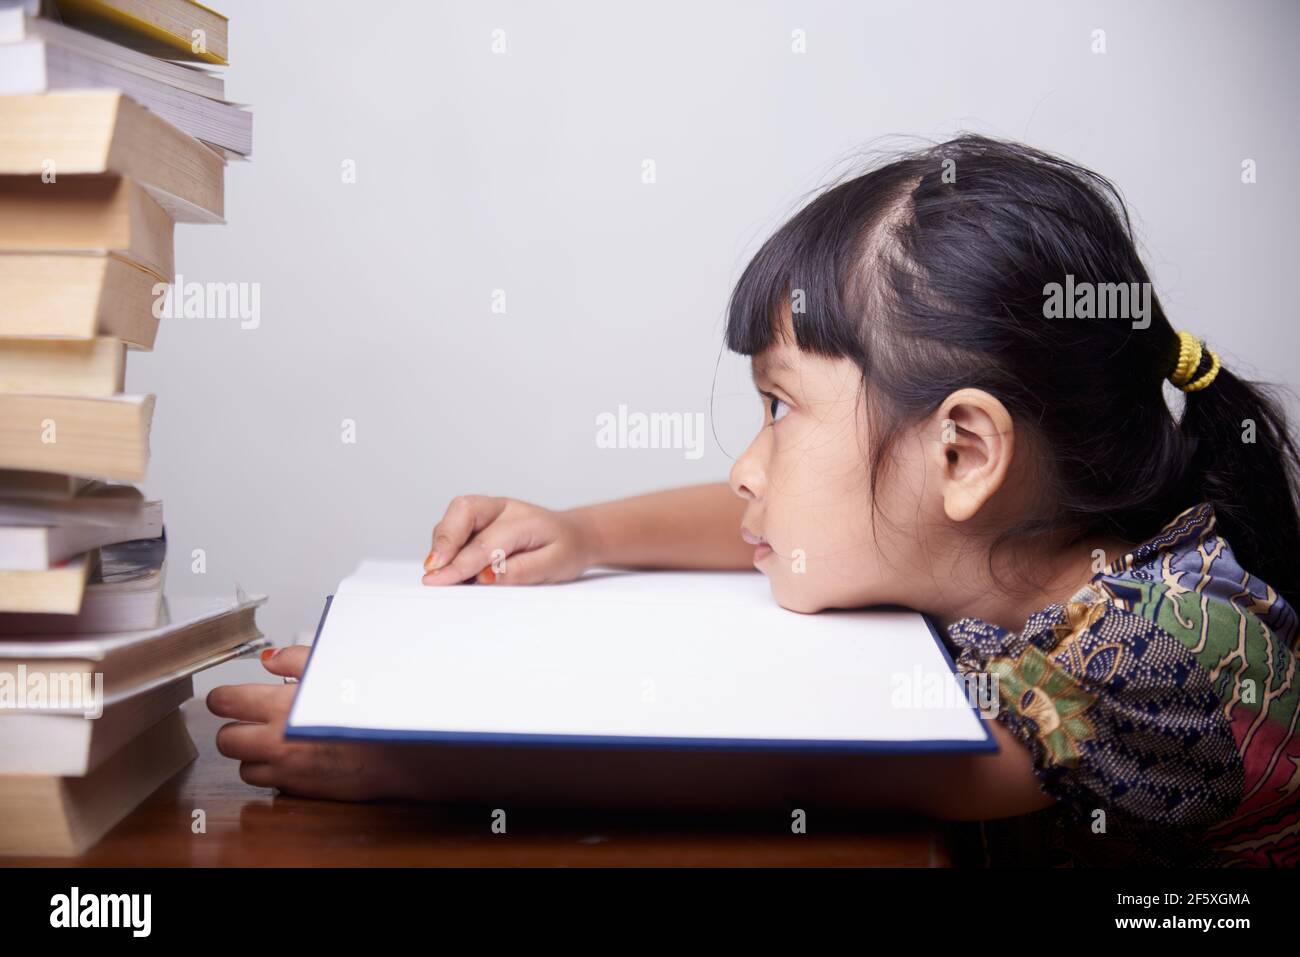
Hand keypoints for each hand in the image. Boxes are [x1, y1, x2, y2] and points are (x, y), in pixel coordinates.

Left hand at [208, 645, 399, 801]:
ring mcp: (286, 771)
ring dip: (254, 755)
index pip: (225, 702)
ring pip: (244, 768)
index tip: (229, 697)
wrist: (404, 750)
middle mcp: (277, 742)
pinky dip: (276, 773)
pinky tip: (298, 758)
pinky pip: (272, 784)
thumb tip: (269, 660)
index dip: (224, 698)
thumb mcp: (337, 669)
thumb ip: (296, 660)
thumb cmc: (374, 708)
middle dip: (235, 728)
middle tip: (251, 720)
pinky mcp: (300, 791)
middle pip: (225, 741)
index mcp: (282, 706)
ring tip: (278, 740)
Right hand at [422, 495, 598, 585]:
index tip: (443, 580)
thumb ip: (521, 571)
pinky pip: (453, 526)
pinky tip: (448, 567)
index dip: (462, 562)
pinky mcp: (478, 520)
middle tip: (431, 570)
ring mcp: (488, 510)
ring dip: (441, 544)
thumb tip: (485, 577)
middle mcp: (503, 508)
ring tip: (439, 572)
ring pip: (453, 517)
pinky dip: (445, 545)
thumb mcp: (554, 566)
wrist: (574, 536)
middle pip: (463, 510)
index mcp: (525, 519)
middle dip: (444, 540)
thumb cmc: (564, 550)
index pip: (487, 541)